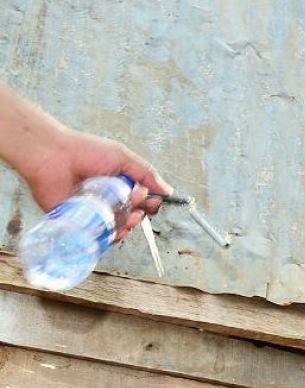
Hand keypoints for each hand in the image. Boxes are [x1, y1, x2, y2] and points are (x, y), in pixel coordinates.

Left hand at [19, 128, 171, 241]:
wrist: (52, 156)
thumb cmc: (84, 151)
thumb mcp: (122, 157)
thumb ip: (146, 173)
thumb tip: (168, 190)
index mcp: (119, 184)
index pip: (141, 200)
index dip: (150, 203)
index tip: (153, 201)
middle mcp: (107, 199)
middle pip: (132, 215)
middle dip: (139, 214)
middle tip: (135, 205)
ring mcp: (93, 211)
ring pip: (117, 227)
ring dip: (127, 225)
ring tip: (126, 218)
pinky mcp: (78, 221)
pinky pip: (97, 235)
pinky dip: (109, 236)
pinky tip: (114, 230)